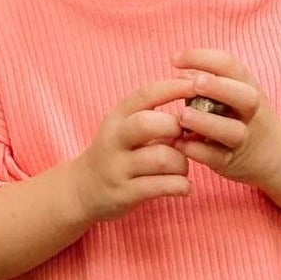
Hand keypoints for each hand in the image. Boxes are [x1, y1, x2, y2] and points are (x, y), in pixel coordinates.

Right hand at [70, 75, 200, 222]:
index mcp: (118, 117)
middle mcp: (114, 140)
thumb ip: (154, 113)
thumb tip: (193, 89)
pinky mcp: (125, 193)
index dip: (174, 87)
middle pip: (148, 124)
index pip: (146, 94)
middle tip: (185, 139)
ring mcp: (118, 168)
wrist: (82, 190)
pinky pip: (162, 187)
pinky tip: (183, 187)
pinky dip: (181, 186)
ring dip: (182, 163)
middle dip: (175, 128)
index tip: (198, 85)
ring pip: (162, 159)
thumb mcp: (125, 127)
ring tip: (182, 169)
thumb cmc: (117, 153)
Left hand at [169, 49, 280, 187]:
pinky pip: (216, 157)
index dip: (202, 58)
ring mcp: (243, 138)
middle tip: (195, 83)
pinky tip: (179, 143)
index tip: (174, 59)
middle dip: (219, 87)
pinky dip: (198, 150)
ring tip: (182, 116)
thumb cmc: (243, 117)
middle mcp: (250, 111)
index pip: (229, 65)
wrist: (275, 155)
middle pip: (243, 96)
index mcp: (247, 86)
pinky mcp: (232, 162)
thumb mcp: (233, 94)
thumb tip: (180, 75)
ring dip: (206, 122)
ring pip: (231, 131)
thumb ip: (207, 83)